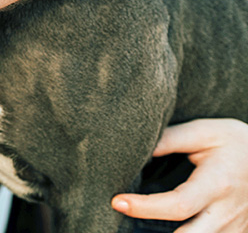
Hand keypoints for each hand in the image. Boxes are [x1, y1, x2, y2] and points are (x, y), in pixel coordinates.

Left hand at [112, 119, 247, 231]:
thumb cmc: (235, 141)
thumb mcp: (204, 132)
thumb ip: (169, 140)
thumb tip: (136, 150)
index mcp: (217, 185)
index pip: (177, 206)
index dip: (144, 208)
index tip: (118, 202)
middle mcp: (227, 213)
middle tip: (125, 223)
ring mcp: (235, 227)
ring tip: (142, 224)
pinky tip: (167, 228)